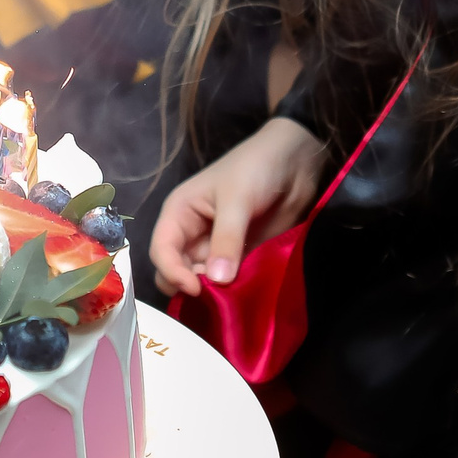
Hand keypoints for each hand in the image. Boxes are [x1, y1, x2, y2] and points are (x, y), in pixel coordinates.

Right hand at [151, 117, 330, 298]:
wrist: (295, 161)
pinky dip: (230, 290)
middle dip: (188, 285)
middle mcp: (191, 233)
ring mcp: (215, 246)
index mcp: (180, 213)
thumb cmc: (255, 168)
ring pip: (200, 279)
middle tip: (213, 295)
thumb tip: (217, 281)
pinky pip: (226, 280)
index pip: (161, 250)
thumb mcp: (237, 200)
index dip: (172, 272)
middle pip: (175, 269)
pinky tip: (241, 294)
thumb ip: (226, 240)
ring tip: (230, 295)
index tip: (195, 289)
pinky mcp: (238, 256)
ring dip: (211, 291)